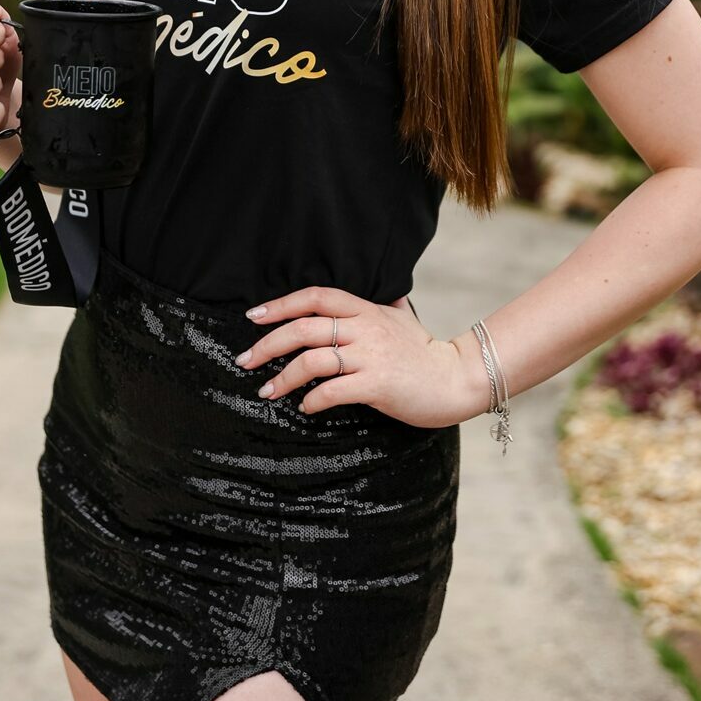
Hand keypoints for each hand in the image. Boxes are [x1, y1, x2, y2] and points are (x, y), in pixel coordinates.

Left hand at [235, 284, 477, 428]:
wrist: (456, 379)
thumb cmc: (424, 352)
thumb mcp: (403, 318)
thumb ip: (385, 305)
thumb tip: (380, 294)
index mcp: (366, 310)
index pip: (316, 297)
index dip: (281, 304)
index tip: (254, 316)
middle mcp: (365, 328)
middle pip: (304, 328)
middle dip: (268, 344)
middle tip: (244, 360)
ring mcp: (371, 357)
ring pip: (313, 361)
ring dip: (283, 378)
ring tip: (266, 391)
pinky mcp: (377, 385)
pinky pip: (333, 391)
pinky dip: (312, 400)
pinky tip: (304, 407)